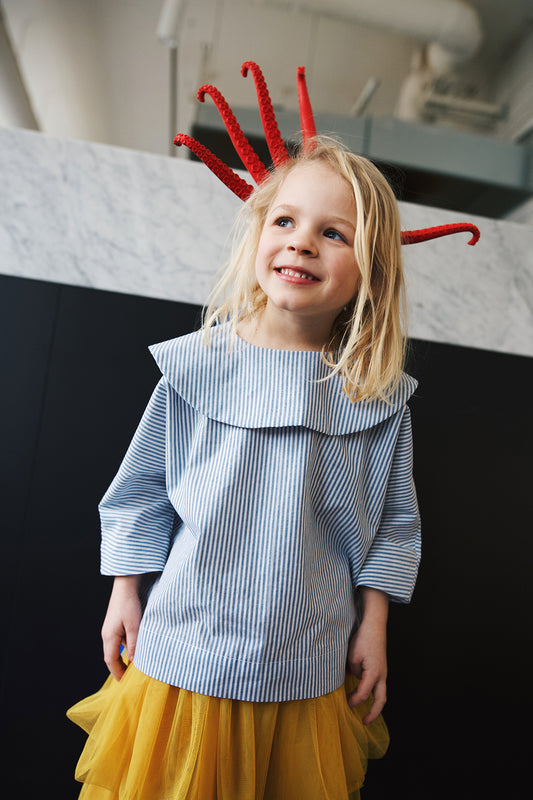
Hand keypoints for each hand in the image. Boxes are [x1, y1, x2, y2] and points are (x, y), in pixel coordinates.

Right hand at [101, 575, 141, 680]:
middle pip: (110, 657)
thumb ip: (134, 644)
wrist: (125, 586)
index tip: (124, 682)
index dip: (117, 672)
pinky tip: (133, 649)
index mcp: (109, 637)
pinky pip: (117, 641)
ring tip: (133, 667)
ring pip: (114, 649)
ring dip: (121, 659)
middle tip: (128, 678)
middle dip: (118, 668)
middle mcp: (107, 635)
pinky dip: (123, 649)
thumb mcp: (135, 625)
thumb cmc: (129, 604)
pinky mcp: (114, 625)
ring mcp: (109, 629)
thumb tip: (134, 661)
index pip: (110, 661)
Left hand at [346, 587, 387, 724]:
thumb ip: (353, 671)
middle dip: (373, 713)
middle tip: (364, 721)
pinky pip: (378, 685)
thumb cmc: (364, 639)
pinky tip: (363, 692)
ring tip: (364, 711)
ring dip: (374, 703)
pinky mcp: (381, 667)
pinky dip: (373, 692)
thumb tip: (355, 678)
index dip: (355, 700)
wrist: (374, 624)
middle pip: (380, 700)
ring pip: (381, 693)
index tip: (346, 703)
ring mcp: (383, 671)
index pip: (364, 693)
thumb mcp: (353, 656)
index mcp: (374, 673)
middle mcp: (381, 674)